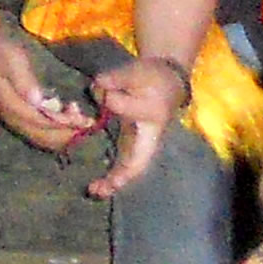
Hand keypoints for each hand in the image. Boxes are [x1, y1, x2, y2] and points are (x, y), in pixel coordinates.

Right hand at [0, 39, 98, 158]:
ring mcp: (17, 121)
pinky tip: (68, 118)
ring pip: (45, 139)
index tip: (85, 118)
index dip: (66, 124)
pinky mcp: (21, 118)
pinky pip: (43, 133)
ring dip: (65, 134)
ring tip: (81, 118)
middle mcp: (15, 120)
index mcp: (14, 108)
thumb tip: (38, 100)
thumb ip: (24, 81)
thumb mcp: (13, 62)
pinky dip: (58, 131)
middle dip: (69, 133)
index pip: (44, 124)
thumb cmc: (3, 54)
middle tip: (88, 121)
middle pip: (46, 138)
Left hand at [83, 56, 190, 198]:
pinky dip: (113, 176)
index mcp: (151, 112)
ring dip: (114, 181)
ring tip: (96, 192)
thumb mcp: (136, 71)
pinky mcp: (133, 143)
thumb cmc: (151, 77)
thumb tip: (97, 86)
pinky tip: (97, 186)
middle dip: (119, 176)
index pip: (126, 109)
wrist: (167, 81)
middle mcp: (149, 134)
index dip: (111, 101)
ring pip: (132, 167)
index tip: (104, 91)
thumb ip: (115, 78)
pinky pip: (125, 163)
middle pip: (137, 159)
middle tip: (99, 189)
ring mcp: (143, 142)